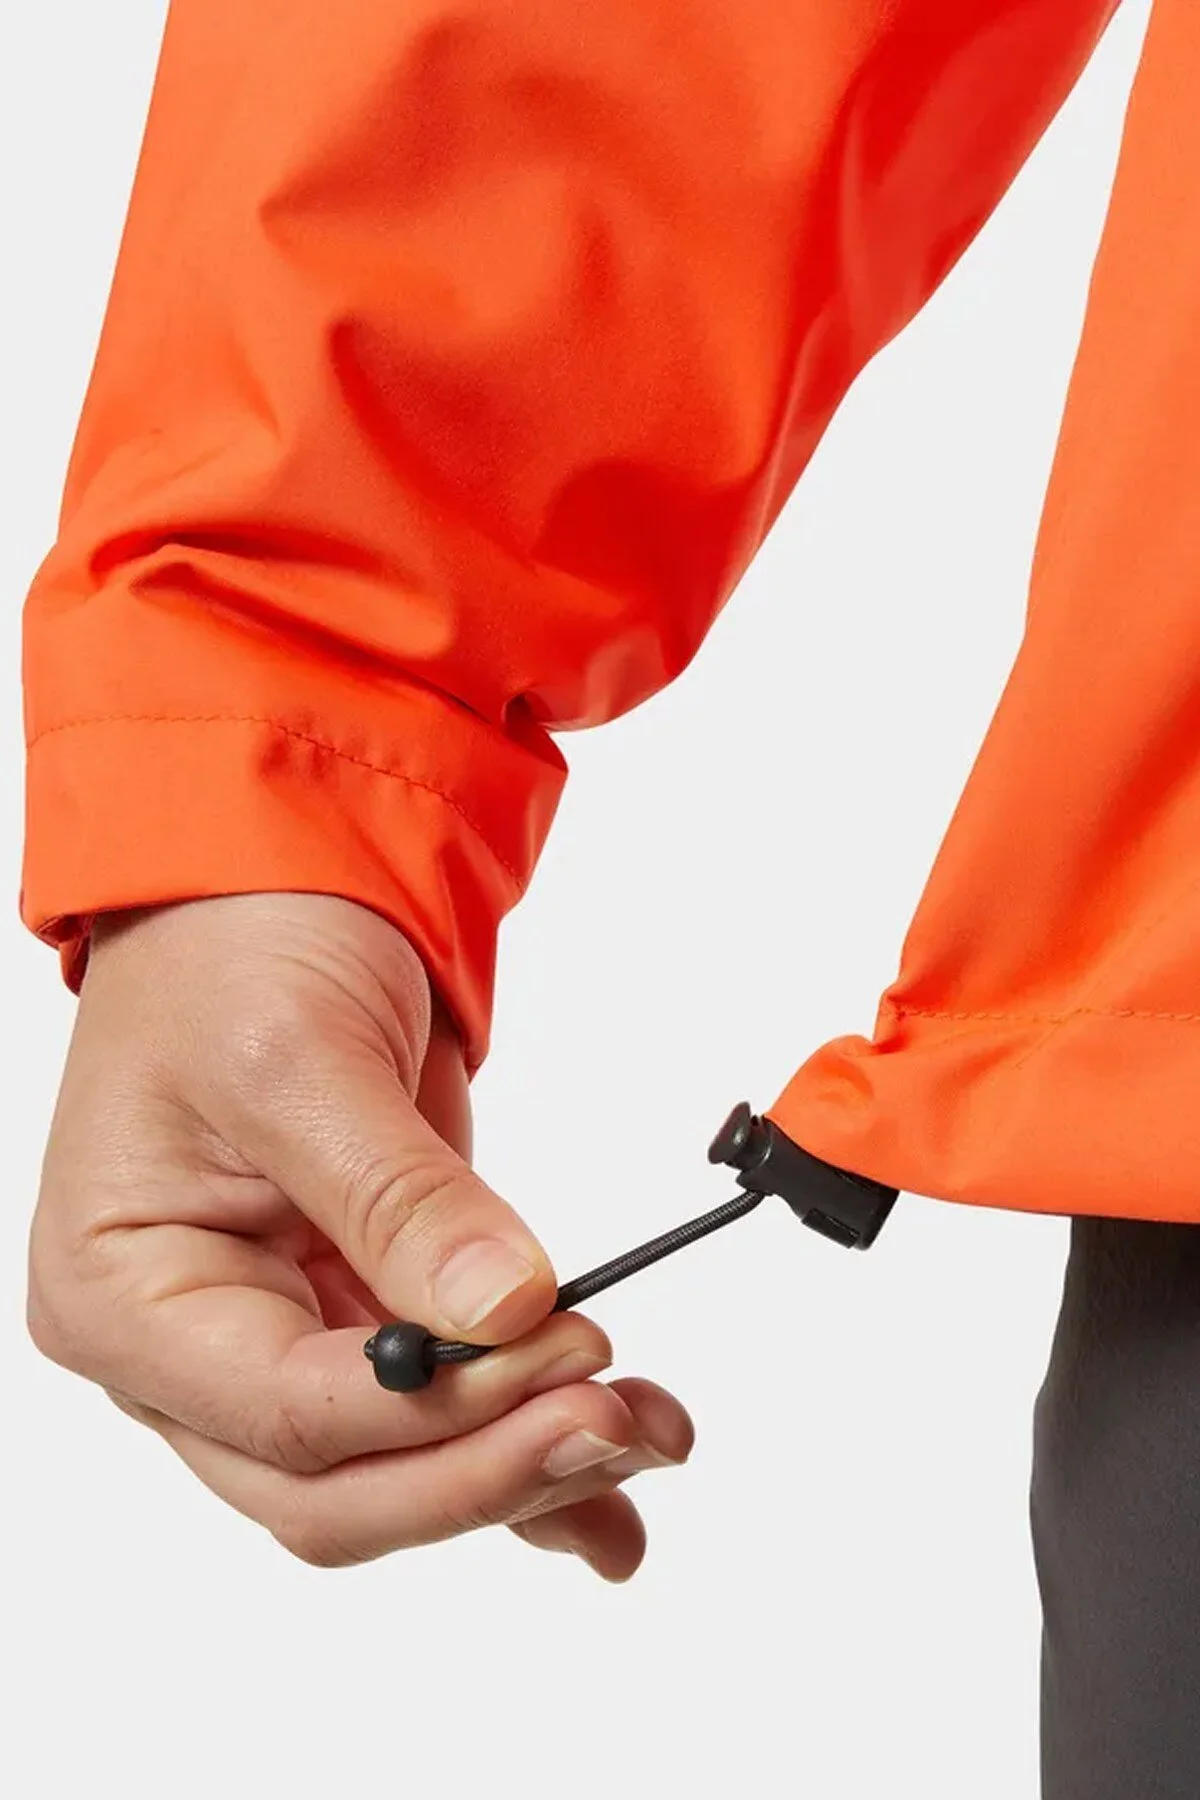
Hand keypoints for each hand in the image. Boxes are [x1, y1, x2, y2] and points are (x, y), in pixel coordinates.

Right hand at [27, 893, 692, 1577]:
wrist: (262, 890)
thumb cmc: (228, 953)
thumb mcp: (300, 1059)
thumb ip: (400, 1198)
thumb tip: (504, 1308)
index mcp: (123, 1296)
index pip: (285, 1416)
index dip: (437, 1412)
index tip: (564, 1354)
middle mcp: (186, 1349)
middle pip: (336, 1485)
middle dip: (484, 1468)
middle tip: (611, 1420)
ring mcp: (273, 1343)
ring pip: (397, 1472)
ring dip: (525, 1470)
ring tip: (648, 1436)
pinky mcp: (355, 1318)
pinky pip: (436, 1417)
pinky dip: (520, 1443)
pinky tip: (612, 1470)